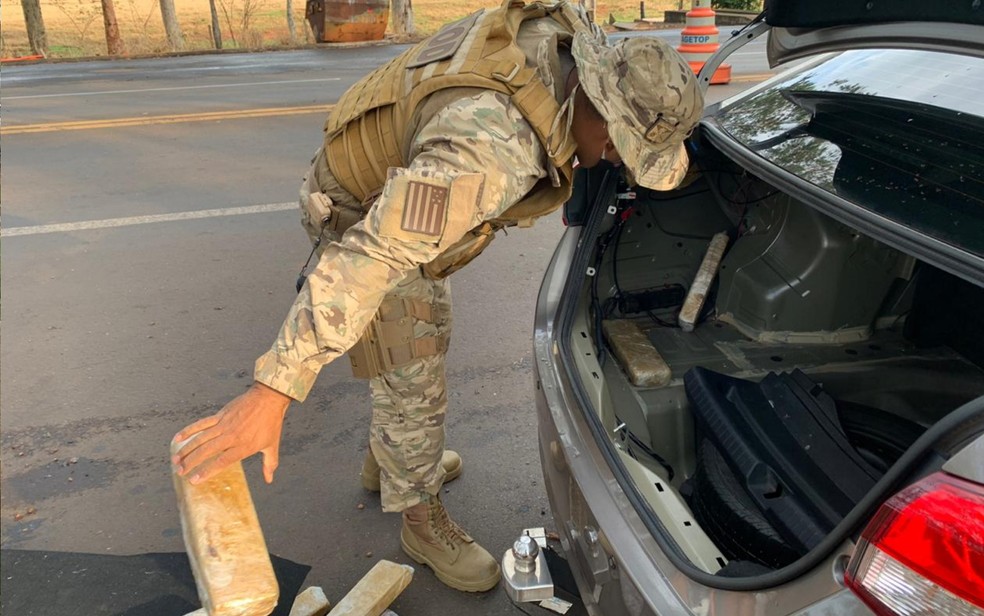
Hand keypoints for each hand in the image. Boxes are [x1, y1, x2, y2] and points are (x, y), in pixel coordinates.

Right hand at [172, 382, 291, 484]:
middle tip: (180, 472)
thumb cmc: (271, 422)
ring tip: (176, 460)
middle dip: (191, 463)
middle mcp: (231, 436)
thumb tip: (269, 479)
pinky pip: (201, 424)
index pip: (222, 461)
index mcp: (243, 446)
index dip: (207, 471)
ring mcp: (224, 425)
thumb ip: (269, 463)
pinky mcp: (220, 415)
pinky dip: (189, 430)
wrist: (269, 398)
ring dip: (186, 449)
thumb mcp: (272, 445)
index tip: (194, 480)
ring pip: (200, 439)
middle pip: (206, 451)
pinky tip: (177, 438)